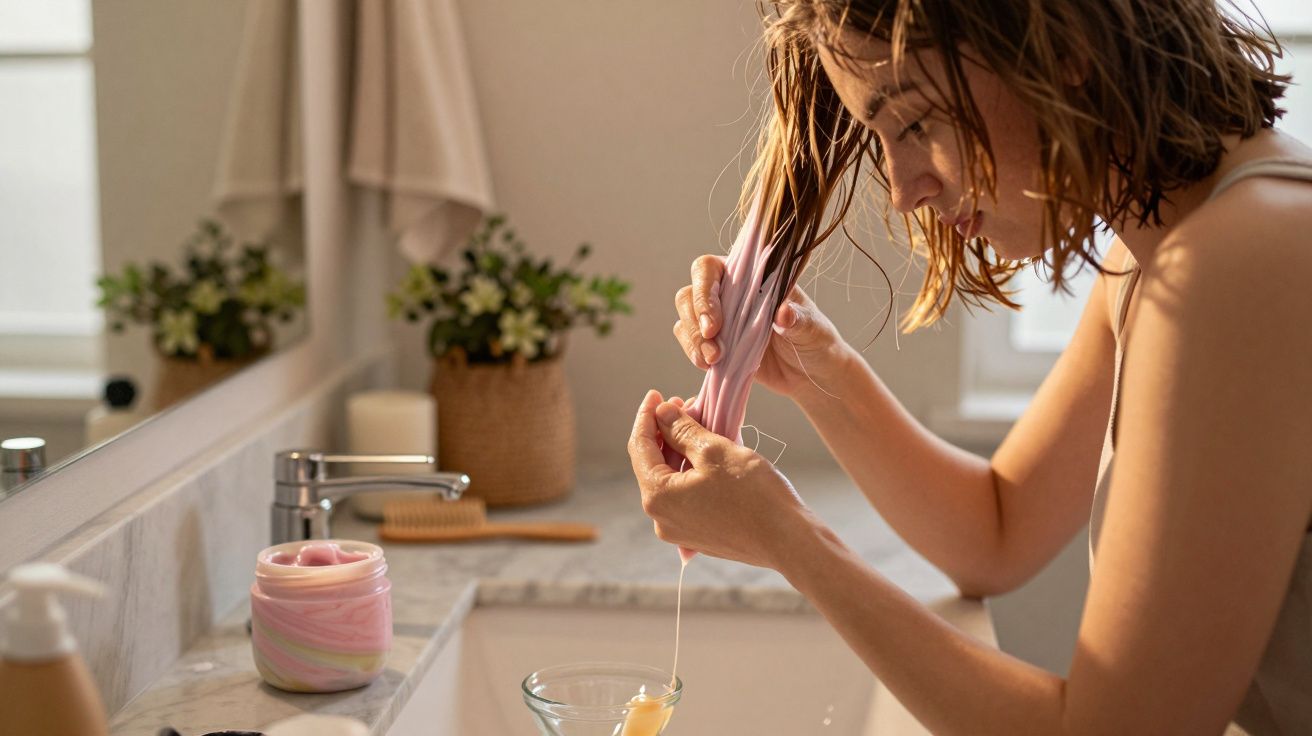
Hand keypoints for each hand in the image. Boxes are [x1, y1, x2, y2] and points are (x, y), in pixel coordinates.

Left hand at [626, 389, 815, 569]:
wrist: (788, 540)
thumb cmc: (753, 494)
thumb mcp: (714, 451)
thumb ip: (681, 430)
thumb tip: (661, 413)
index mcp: (657, 497)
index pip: (639, 447)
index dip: (646, 416)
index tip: (655, 394)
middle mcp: (661, 518)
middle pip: (654, 464)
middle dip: (666, 432)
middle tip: (683, 404)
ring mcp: (680, 530)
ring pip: (672, 479)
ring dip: (682, 450)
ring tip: (700, 423)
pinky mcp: (700, 534)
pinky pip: (687, 494)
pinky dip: (693, 470)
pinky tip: (709, 452)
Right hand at [672, 255, 847, 398]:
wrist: (813, 374)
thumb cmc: (816, 341)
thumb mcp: (813, 329)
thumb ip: (797, 320)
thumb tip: (784, 312)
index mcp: (751, 276)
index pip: (712, 268)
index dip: (705, 291)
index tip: (715, 323)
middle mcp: (730, 293)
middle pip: (691, 292)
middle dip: (695, 318)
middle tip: (713, 344)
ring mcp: (720, 319)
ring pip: (686, 317)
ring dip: (693, 339)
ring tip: (712, 361)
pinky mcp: (715, 344)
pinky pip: (690, 341)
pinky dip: (693, 352)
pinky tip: (709, 366)